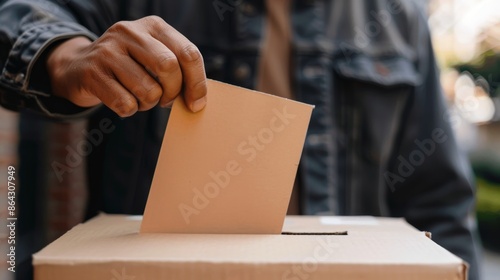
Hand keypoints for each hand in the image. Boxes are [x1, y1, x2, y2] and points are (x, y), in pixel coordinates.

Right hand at [46, 16, 206, 116]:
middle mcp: (130, 32)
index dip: (197, 83)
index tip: (197, 103)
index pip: (188, 53)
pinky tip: (122, 100)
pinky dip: (130, 110)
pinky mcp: (93, 72)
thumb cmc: (129, 67)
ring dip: (149, 104)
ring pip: (148, 90)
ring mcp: (108, 51)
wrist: (79, 67)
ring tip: (140, 98)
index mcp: (153, 26)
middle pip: (169, 67)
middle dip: (173, 92)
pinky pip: (126, 104)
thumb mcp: (153, 56)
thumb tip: (199, 99)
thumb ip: (178, 69)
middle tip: (166, 100)